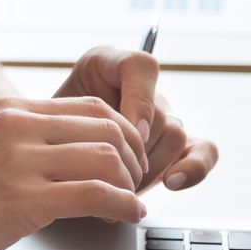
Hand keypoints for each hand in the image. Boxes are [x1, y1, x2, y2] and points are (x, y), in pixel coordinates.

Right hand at [0, 95, 149, 249]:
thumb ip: (16, 145)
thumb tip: (58, 157)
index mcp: (6, 113)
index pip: (90, 108)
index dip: (122, 133)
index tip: (128, 159)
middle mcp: (16, 128)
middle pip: (108, 128)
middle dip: (134, 158)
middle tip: (136, 182)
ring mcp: (19, 162)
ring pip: (108, 158)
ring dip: (131, 183)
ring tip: (129, 202)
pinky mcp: (22, 201)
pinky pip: (97, 194)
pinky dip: (124, 206)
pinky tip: (127, 216)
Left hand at [54, 46, 218, 192]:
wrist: (49, 149)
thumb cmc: (46, 131)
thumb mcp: (50, 115)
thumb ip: (74, 117)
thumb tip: (109, 147)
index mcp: (107, 63)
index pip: (142, 66)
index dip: (140, 103)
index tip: (130, 136)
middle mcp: (139, 85)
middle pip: (160, 112)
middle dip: (138, 151)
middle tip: (110, 176)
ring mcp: (161, 113)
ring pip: (176, 135)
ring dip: (151, 167)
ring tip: (120, 186)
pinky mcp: (176, 143)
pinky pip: (204, 150)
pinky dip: (193, 169)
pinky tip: (172, 182)